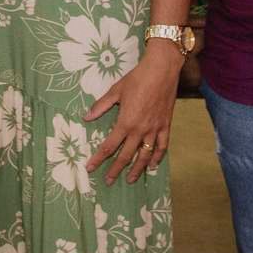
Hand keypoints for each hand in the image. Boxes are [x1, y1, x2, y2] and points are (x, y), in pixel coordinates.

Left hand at [83, 42, 183, 184]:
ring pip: (145, 155)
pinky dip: (157, 157)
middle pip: (126, 156)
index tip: (91, 168)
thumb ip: (101, 106)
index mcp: (125, 122)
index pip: (109, 146)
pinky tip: (153, 165)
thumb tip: (86, 117)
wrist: (161, 71)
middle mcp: (140, 130)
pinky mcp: (165, 126)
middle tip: (108, 181)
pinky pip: (162, 146)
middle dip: (116, 170)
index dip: (99, 158)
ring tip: (130, 179)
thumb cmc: (137, 79)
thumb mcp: (116, 91)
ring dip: (137, 169)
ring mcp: (154, 130)